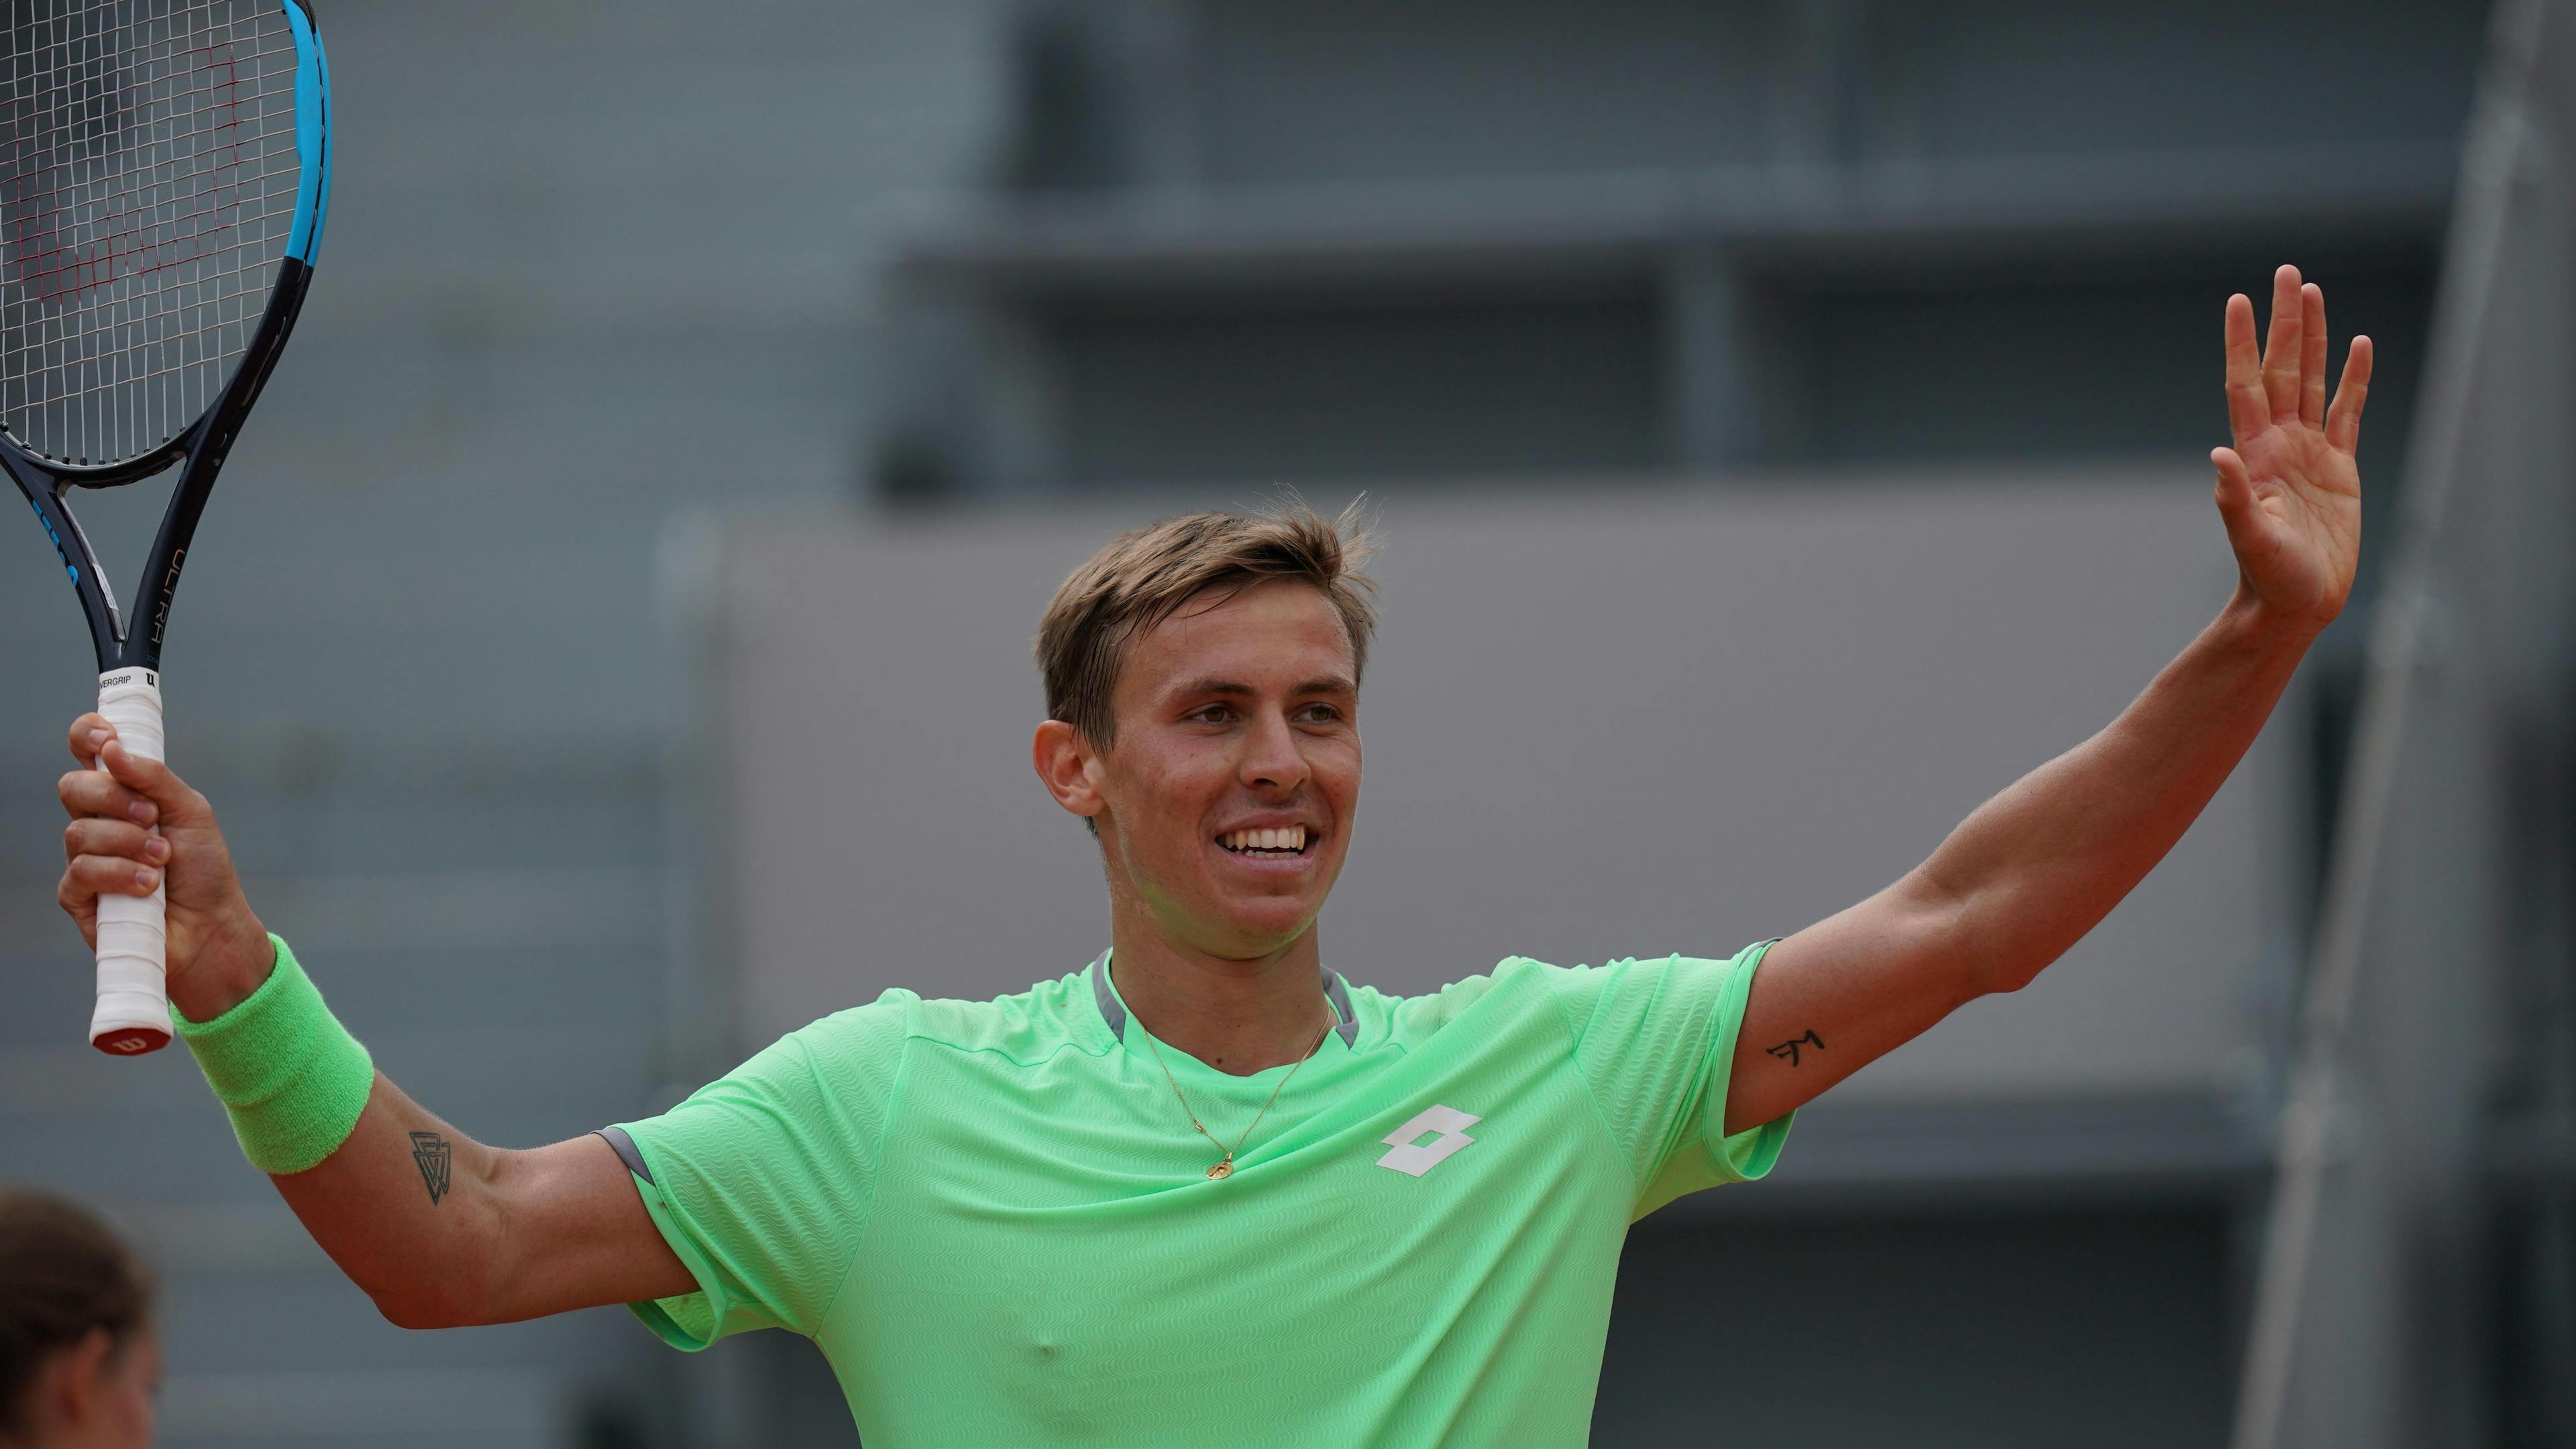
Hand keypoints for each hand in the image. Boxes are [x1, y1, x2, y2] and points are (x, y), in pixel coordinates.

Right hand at [58, 714, 274, 1021]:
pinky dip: (120, 876)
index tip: (106, 737)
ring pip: (79, 832)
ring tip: (162, 861)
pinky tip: (147, 887)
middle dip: (114, 798)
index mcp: (125, 795)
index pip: (88, 753)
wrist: (211, 927)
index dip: (87, 736)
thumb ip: (155, 778)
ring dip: (129, 844)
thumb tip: (113, 749)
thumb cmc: (204, 870)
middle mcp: (98, 822)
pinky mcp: (78, 896)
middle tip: (152, 816)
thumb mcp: (192, 813)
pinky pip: (81, 872)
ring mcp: (85, 858)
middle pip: (74, 787)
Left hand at [2214, 264, 2371, 630]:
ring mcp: (2309, 451)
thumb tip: (2219, 456)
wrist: (2296, 604)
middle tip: (2288, 273)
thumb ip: (2235, 498)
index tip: (2239, 299)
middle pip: (2281, 367)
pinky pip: (2349, 412)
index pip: (2245, 383)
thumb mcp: (2252, 538)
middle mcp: (2279, 443)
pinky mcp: (2339, 468)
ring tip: (2313, 293)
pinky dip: (2354, 379)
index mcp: (2255, 453)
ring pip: (2311, 380)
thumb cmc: (2269, 577)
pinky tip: (2359, 346)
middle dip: (2284, 322)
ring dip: (2314, 338)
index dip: (2242, 342)